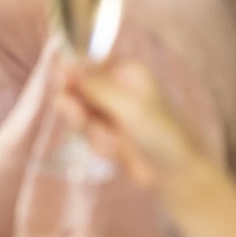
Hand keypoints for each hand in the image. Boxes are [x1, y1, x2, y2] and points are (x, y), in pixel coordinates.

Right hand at [57, 59, 205, 191]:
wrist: (176, 174)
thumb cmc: (161, 133)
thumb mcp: (128, 106)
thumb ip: (95, 86)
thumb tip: (65, 64)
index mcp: (125, 72)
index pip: (86, 62)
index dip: (70, 71)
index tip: (60, 83)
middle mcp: (114, 89)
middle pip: (75, 88)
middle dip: (76, 106)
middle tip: (80, 118)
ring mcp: (108, 112)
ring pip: (76, 113)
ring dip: (88, 129)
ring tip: (108, 141)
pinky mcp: (103, 134)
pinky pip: (84, 134)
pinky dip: (96, 143)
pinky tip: (115, 152)